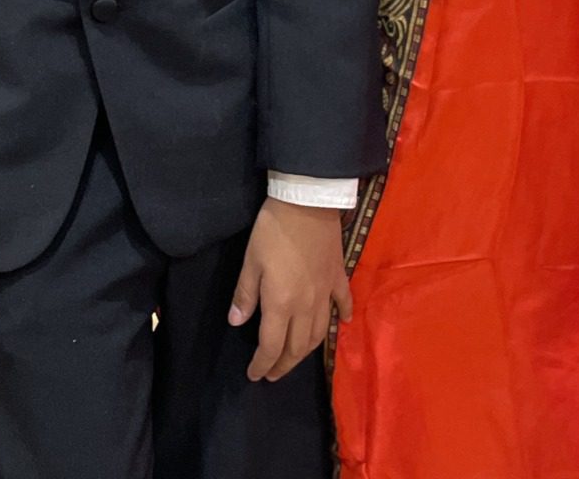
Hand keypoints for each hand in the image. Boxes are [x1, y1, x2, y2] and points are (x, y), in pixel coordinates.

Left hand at [230, 198, 351, 381]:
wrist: (307, 203)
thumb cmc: (272, 231)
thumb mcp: (251, 262)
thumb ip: (245, 295)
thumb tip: (236, 323)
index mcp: (281, 304)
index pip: (271, 346)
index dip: (262, 364)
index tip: (254, 375)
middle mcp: (306, 307)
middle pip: (297, 347)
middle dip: (284, 365)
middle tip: (273, 374)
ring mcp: (325, 294)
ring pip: (319, 334)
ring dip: (307, 352)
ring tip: (296, 358)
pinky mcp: (338, 278)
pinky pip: (342, 304)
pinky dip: (341, 318)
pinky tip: (340, 324)